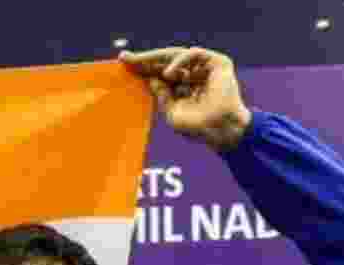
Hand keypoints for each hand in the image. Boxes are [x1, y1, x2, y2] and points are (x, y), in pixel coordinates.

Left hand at [120, 47, 251, 151]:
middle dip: (145, 59)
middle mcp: (193, 75)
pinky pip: (193, 54)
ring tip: (141, 64)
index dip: (142, 68)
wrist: (220, 131)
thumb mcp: (172, 110)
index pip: (159, 73)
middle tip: (125, 57)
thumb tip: (150, 78)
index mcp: (182, 86)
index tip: (123, 62)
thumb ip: (162, 94)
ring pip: (177, 55)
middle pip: (165, 62)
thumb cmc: (197, 127)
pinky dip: (179, 61)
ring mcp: (205, 68)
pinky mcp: (217, 63)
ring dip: (157, 58)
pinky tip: (168, 73)